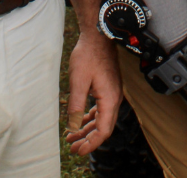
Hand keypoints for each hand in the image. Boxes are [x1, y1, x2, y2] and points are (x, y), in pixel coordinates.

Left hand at [64, 30, 121, 154]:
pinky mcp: (108, 87)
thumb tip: (74, 127)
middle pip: (104, 127)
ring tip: (73, 137)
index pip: (103, 130)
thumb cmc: (88, 55)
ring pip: (102, 119)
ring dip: (88, 129)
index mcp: (109, 99)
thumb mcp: (78, 81)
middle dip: (89, 140)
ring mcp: (112, 92)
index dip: (91, 144)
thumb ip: (76, 106)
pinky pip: (101, 109)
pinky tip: (81, 121)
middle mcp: (114, 98)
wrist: (97, 36)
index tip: (78, 151)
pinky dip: (91, 118)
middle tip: (73, 148)